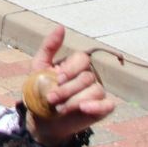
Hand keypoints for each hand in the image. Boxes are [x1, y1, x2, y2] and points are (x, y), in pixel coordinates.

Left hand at [26, 26, 115, 146]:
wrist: (41, 119)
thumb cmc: (40, 91)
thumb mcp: (38, 67)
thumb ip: (49, 47)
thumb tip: (61, 27)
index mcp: (75, 65)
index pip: (83, 59)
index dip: (70, 69)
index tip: (56, 79)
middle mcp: (88, 76)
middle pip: (87, 77)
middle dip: (67, 89)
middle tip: (51, 99)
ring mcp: (96, 93)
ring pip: (95, 91)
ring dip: (75, 101)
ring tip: (59, 108)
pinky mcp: (101, 109)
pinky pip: (108, 105)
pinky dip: (98, 106)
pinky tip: (84, 109)